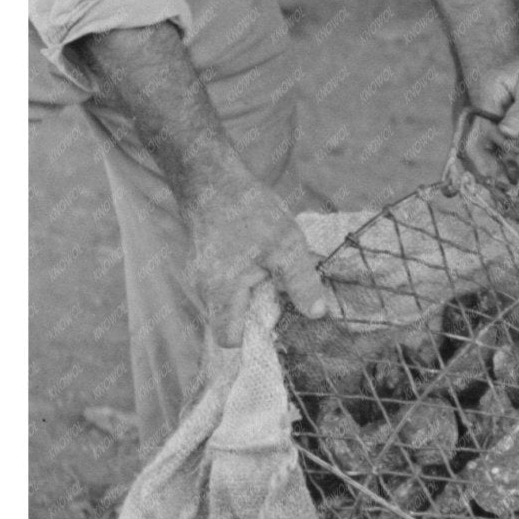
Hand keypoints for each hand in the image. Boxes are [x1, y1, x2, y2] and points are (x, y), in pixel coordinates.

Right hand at [185, 170, 332, 346]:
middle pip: (232, 323)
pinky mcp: (205, 266)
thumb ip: (301, 283)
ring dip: (255, 297)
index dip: (255, 340)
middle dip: (259, 317)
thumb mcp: (287, 246)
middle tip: (283, 298)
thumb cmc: (249, 211)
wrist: (213, 178)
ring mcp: (201, 278)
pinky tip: (261, 263)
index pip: (230, 340)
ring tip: (273, 276)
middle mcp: (204, 291)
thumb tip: (317, 314)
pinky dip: (246, 283)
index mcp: (221, 292)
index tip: (279, 327)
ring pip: (231, 304)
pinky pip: (227, 287)